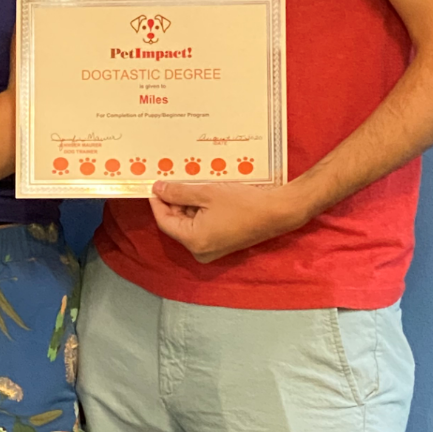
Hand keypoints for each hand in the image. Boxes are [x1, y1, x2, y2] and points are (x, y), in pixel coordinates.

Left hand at [148, 179, 311, 263]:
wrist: (277, 212)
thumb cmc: (244, 204)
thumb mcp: (206, 193)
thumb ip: (179, 192)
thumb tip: (158, 190)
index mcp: (194, 241)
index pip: (164, 221)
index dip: (158, 202)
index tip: (155, 185)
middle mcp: (200, 250)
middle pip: (177, 223)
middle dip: (175, 202)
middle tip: (173, 180)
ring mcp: (211, 249)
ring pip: (189, 224)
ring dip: (188, 205)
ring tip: (191, 183)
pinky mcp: (221, 244)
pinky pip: (202, 227)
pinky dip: (200, 211)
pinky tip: (204, 194)